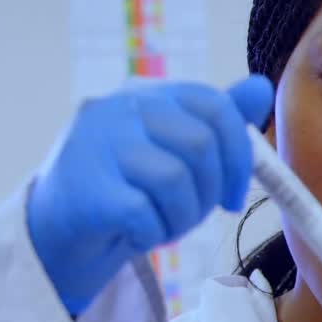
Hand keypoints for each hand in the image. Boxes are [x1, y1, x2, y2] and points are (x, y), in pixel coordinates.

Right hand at [27, 75, 273, 313]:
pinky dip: (155, 234)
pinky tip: (139, 234)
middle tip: (197, 214)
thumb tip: (262, 87)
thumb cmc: (127, 187)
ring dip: (184, 217)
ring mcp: (94, 144)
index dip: (239, 155)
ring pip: (176, 181)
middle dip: (211, 191)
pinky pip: (147, 215)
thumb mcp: (174, 148)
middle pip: (200, 145)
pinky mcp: (84, 188)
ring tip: (165, 224)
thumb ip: (217, 120)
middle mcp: (115, 108)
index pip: (215, 107)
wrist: (59, 231)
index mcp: (145, 93)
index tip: (234, 193)